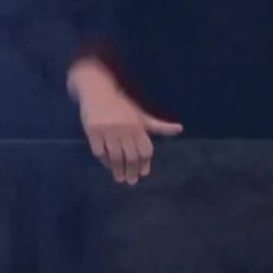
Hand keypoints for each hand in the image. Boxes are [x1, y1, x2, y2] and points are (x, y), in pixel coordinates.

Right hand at [69, 58, 181, 184]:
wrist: (97, 90)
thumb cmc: (121, 105)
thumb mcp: (140, 115)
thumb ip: (158, 126)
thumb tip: (180, 129)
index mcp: (137, 125)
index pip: (145, 150)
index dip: (145, 163)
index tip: (142, 174)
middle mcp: (124, 128)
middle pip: (130, 156)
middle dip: (132, 171)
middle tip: (131, 181)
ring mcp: (107, 130)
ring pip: (115, 156)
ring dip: (117, 170)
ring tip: (119, 178)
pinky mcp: (92, 132)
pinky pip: (99, 151)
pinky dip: (104, 161)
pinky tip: (108, 165)